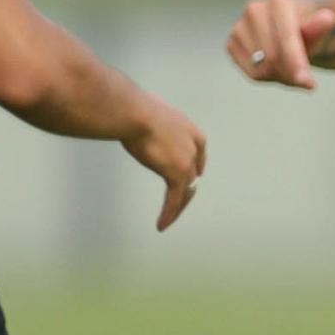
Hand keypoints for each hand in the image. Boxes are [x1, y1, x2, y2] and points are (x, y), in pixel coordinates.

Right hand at [122, 95, 207, 231]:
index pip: (199, 156)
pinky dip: (169, 214)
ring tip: (166, 220)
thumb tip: (139, 120)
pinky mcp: (176, 176)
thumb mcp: (152, 114)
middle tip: (177, 206)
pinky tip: (161, 224)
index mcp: (192, 133)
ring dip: (177, 208)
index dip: (195, 170)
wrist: (135, 113)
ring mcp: (187, 163)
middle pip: (193, 177)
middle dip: (185, 193)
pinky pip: (173, 201)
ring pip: (186, 193)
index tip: (192, 180)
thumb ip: (154, 124)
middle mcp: (194, 148)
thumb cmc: (137, 109)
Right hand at [225, 0, 334, 88]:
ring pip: (261, 67)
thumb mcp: (320, 31)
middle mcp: (255, 9)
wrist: (292, 27)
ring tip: (292, 68)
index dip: (297, 62)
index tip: (308, 84)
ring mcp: (240, 26)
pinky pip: (251, 72)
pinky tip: (277, 67)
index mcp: (279, 1)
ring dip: (281, 76)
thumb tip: (328, 18)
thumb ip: (320, 28)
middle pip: (273, 56)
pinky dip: (267, 77)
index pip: (287, 38)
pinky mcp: (232, 42)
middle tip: (306, 80)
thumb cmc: (309, 30)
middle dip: (292, 73)